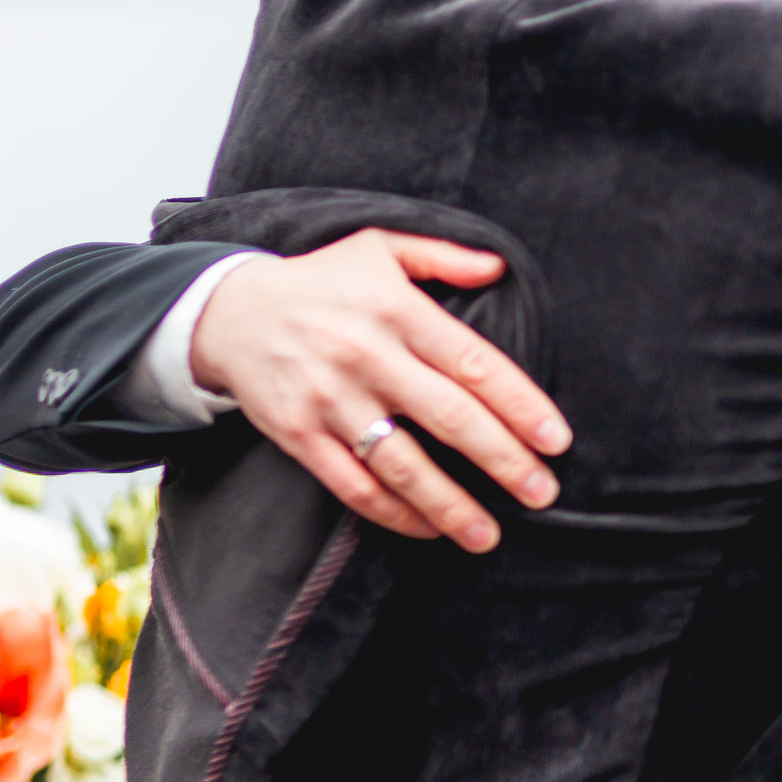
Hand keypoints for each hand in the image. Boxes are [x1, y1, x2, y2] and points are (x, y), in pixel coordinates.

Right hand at [189, 231, 572, 551]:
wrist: (225, 311)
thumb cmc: (319, 280)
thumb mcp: (379, 248)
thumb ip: (442, 256)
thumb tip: (498, 268)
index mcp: (398, 311)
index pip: (474, 364)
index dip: (520, 405)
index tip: (556, 440)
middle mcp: (367, 356)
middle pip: (450, 417)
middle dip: (503, 461)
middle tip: (542, 493)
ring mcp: (330, 399)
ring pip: (402, 464)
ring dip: (450, 505)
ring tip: (490, 534)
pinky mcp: (298, 434)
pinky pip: (352, 484)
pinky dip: (392, 513)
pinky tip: (428, 529)